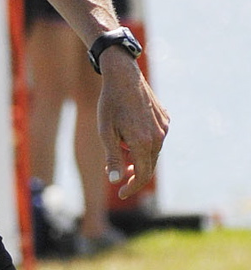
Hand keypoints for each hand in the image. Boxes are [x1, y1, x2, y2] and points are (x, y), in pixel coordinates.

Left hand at [97, 51, 169, 198]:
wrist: (123, 76)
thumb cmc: (110, 104)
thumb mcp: (106, 132)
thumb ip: (113, 158)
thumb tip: (116, 181)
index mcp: (143, 142)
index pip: (142, 175)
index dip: (131, 187)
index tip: (121, 193)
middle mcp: (158, 137)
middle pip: (148, 165)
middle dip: (132, 172)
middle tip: (116, 171)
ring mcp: (164, 127)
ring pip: (153, 151)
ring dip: (138, 156)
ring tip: (120, 146)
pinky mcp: (165, 119)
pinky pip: (156, 137)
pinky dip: (144, 142)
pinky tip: (130, 131)